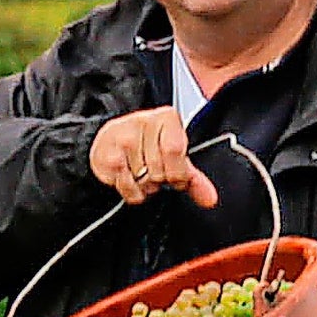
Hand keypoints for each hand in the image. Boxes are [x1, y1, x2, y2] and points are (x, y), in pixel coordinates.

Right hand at [89, 109, 218, 207]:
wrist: (110, 142)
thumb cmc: (146, 147)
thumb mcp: (175, 158)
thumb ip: (194, 179)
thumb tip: (210, 199)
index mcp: (166, 117)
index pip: (175, 150)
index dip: (177, 171)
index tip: (176, 176)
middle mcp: (143, 122)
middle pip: (159, 168)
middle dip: (160, 180)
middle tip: (156, 174)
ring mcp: (122, 137)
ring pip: (143, 179)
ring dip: (145, 186)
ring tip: (142, 175)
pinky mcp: (107, 154)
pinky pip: (127, 185)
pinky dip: (132, 192)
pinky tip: (131, 180)